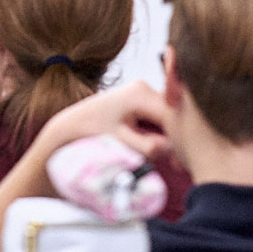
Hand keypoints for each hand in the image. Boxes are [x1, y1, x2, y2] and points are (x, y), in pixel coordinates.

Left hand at [35, 80, 174, 164]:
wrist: (72, 124)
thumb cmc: (92, 133)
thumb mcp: (120, 141)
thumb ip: (146, 146)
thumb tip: (170, 148)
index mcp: (141, 93)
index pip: (174, 116)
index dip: (180, 141)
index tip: (180, 163)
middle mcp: (144, 87)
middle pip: (174, 114)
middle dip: (176, 138)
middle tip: (175, 165)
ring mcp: (142, 90)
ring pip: (168, 115)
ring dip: (169, 136)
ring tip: (165, 157)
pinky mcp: (140, 98)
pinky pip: (160, 115)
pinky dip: (161, 131)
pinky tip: (155, 145)